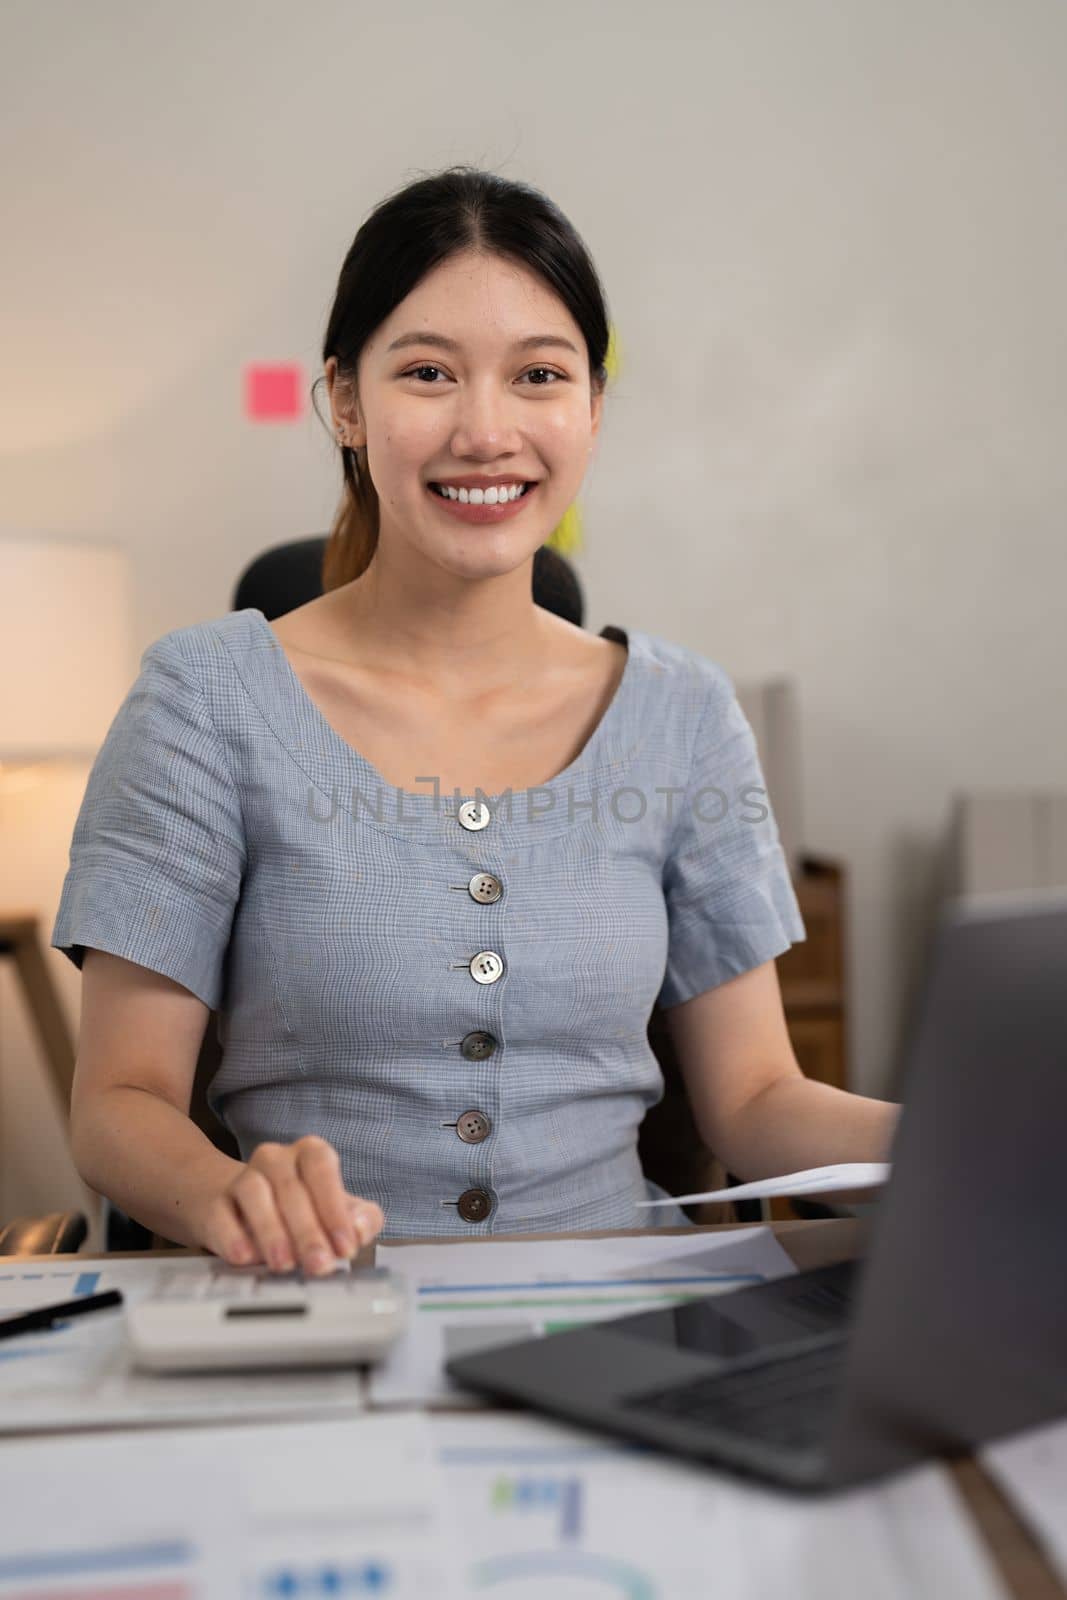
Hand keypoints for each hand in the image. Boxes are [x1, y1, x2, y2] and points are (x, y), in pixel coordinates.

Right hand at [195, 1136, 384, 1274]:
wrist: (235, 1204)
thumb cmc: (297, 1209)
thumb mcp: (335, 1211)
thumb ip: (359, 1219)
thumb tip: (359, 1230)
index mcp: (310, 1154)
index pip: (323, 1169)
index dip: (334, 1208)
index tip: (345, 1247)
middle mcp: (275, 1158)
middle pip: (291, 1188)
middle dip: (308, 1231)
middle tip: (319, 1265)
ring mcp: (241, 1177)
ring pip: (255, 1193)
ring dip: (272, 1230)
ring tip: (284, 1263)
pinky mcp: (214, 1203)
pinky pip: (221, 1214)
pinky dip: (233, 1236)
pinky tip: (246, 1257)